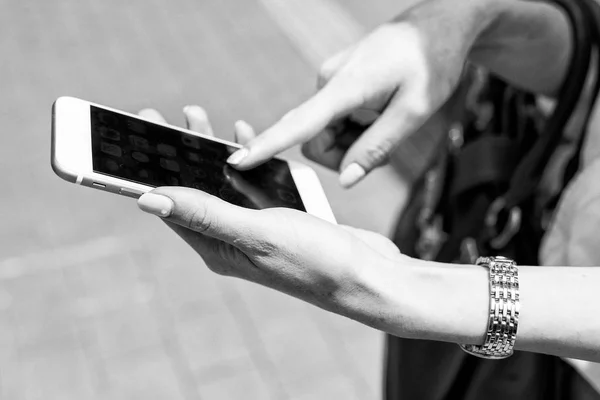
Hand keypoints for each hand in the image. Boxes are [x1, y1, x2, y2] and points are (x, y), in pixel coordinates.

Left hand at [136, 106, 407, 319]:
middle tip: (163, 116)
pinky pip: (252, 184)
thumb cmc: (317, 262)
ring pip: (223, 184)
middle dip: (179, 152)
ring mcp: (256, 229)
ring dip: (211, 151)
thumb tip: (147, 200)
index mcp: (217, 248)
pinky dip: (246, 160)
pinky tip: (246, 140)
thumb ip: (206, 214)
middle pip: (194, 191)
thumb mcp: (258, 233)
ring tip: (197, 119)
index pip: (171, 205)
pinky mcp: (279, 219)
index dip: (150, 170)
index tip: (136, 132)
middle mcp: (231, 240)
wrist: (370, 277)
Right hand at [225, 0, 496, 186]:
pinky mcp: (336, 85)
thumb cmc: (430, 63)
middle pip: (315, 141)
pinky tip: (379, 114)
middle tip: (383, 148)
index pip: (300, 123)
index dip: (268, 146)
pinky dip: (355, 129)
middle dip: (344, 154)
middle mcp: (328, 83)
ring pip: (326, 135)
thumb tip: (345, 179)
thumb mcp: (415, 111)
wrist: (436, 25)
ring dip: (353, 142)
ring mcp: (330, 83)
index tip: (237, 161)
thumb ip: (376, 147)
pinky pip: (334, 121)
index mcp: (346, 86)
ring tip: (386, 123)